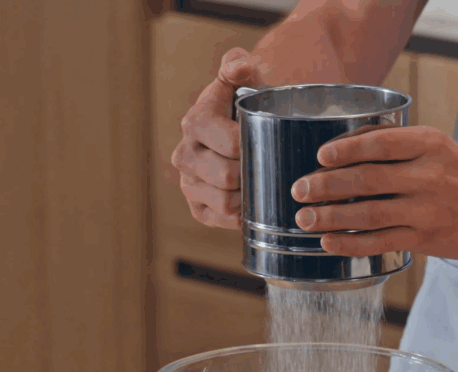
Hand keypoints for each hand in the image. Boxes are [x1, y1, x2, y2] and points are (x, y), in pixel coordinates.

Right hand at [170, 48, 262, 228]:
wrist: (246, 130)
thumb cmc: (251, 105)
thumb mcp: (247, 81)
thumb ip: (239, 66)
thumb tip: (241, 67)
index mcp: (195, 121)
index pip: (232, 144)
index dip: (258, 147)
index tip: (272, 141)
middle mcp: (185, 153)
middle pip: (226, 176)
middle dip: (253, 173)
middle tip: (273, 165)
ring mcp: (188, 183)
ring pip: (224, 202)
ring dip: (249, 196)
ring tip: (264, 182)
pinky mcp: (197, 207)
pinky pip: (222, 219)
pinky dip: (243, 214)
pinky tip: (255, 201)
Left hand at [290, 126, 457, 258]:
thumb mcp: (444, 147)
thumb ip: (404, 148)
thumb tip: (353, 148)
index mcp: (431, 144)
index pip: (379, 142)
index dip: (345, 148)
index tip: (321, 154)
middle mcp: (428, 175)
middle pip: (366, 179)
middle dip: (325, 185)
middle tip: (299, 189)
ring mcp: (427, 210)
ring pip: (368, 214)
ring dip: (330, 217)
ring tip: (304, 219)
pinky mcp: (427, 239)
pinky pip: (381, 242)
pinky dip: (351, 243)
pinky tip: (330, 243)